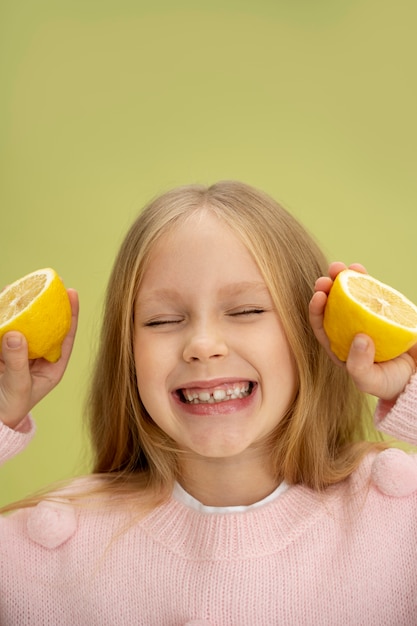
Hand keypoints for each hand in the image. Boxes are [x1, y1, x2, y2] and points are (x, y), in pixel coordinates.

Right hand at [0, 289, 78, 428]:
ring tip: (23, 286)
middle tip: (49, 282)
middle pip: (47, 325)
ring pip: (26, 325)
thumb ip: (16, 361)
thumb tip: (16, 333)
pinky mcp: (4, 350)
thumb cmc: (9, 408)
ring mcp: (21, 352)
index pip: (66, 335)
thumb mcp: (17, 385)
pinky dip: (5, 316)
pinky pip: (6, 330)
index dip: (71, 313)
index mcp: (53, 366)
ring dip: (24, 307)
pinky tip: (4, 300)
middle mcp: (39, 356)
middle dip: (47, 304)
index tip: (72, 292)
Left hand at [309, 262, 416, 400]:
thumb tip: (359, 337)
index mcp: (338, 344)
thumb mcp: (369, 380)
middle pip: (331, 305)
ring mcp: (364, 316)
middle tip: (327, 277)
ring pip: (349, 294)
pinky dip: (364, 280)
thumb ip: (359, 365)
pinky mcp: (381, 308)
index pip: (321, 325)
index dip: (316, 310)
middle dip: (326, 289)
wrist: (415, 377)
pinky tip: (359, 270)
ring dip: (342, 279)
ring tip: (341, 267)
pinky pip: (370, 292)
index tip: (319, 296)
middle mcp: (348, 328)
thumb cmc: (388, 382)